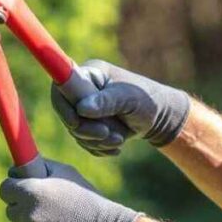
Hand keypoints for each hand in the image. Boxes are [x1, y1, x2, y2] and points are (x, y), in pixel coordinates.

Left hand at [0, 158, 142, 221]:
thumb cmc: (85, 198)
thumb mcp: (66, 173)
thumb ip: (41, 166)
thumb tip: (20, 167)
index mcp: (31, 191)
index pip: (5, 189)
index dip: (13, 189)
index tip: (21, 191)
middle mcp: (26, 213)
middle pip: (11, 210)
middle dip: (23, 208)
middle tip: (44, 208)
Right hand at [51, 59, 190, 154]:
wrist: (159, 117)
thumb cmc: (147, 100)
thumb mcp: (129, 99)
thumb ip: (106, 102)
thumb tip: (82, 109)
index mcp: (89, 74)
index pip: (62, 86)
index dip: (64, 106)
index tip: (77, 122)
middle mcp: (82, 89)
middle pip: (67, 113)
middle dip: (86, 129)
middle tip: (108, 134)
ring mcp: (83, 107)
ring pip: (75, 131)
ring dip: (96, 141)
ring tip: (119, 139)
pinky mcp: (88, 124)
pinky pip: (83, 141)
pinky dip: (98, 148)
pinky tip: (116, 148)